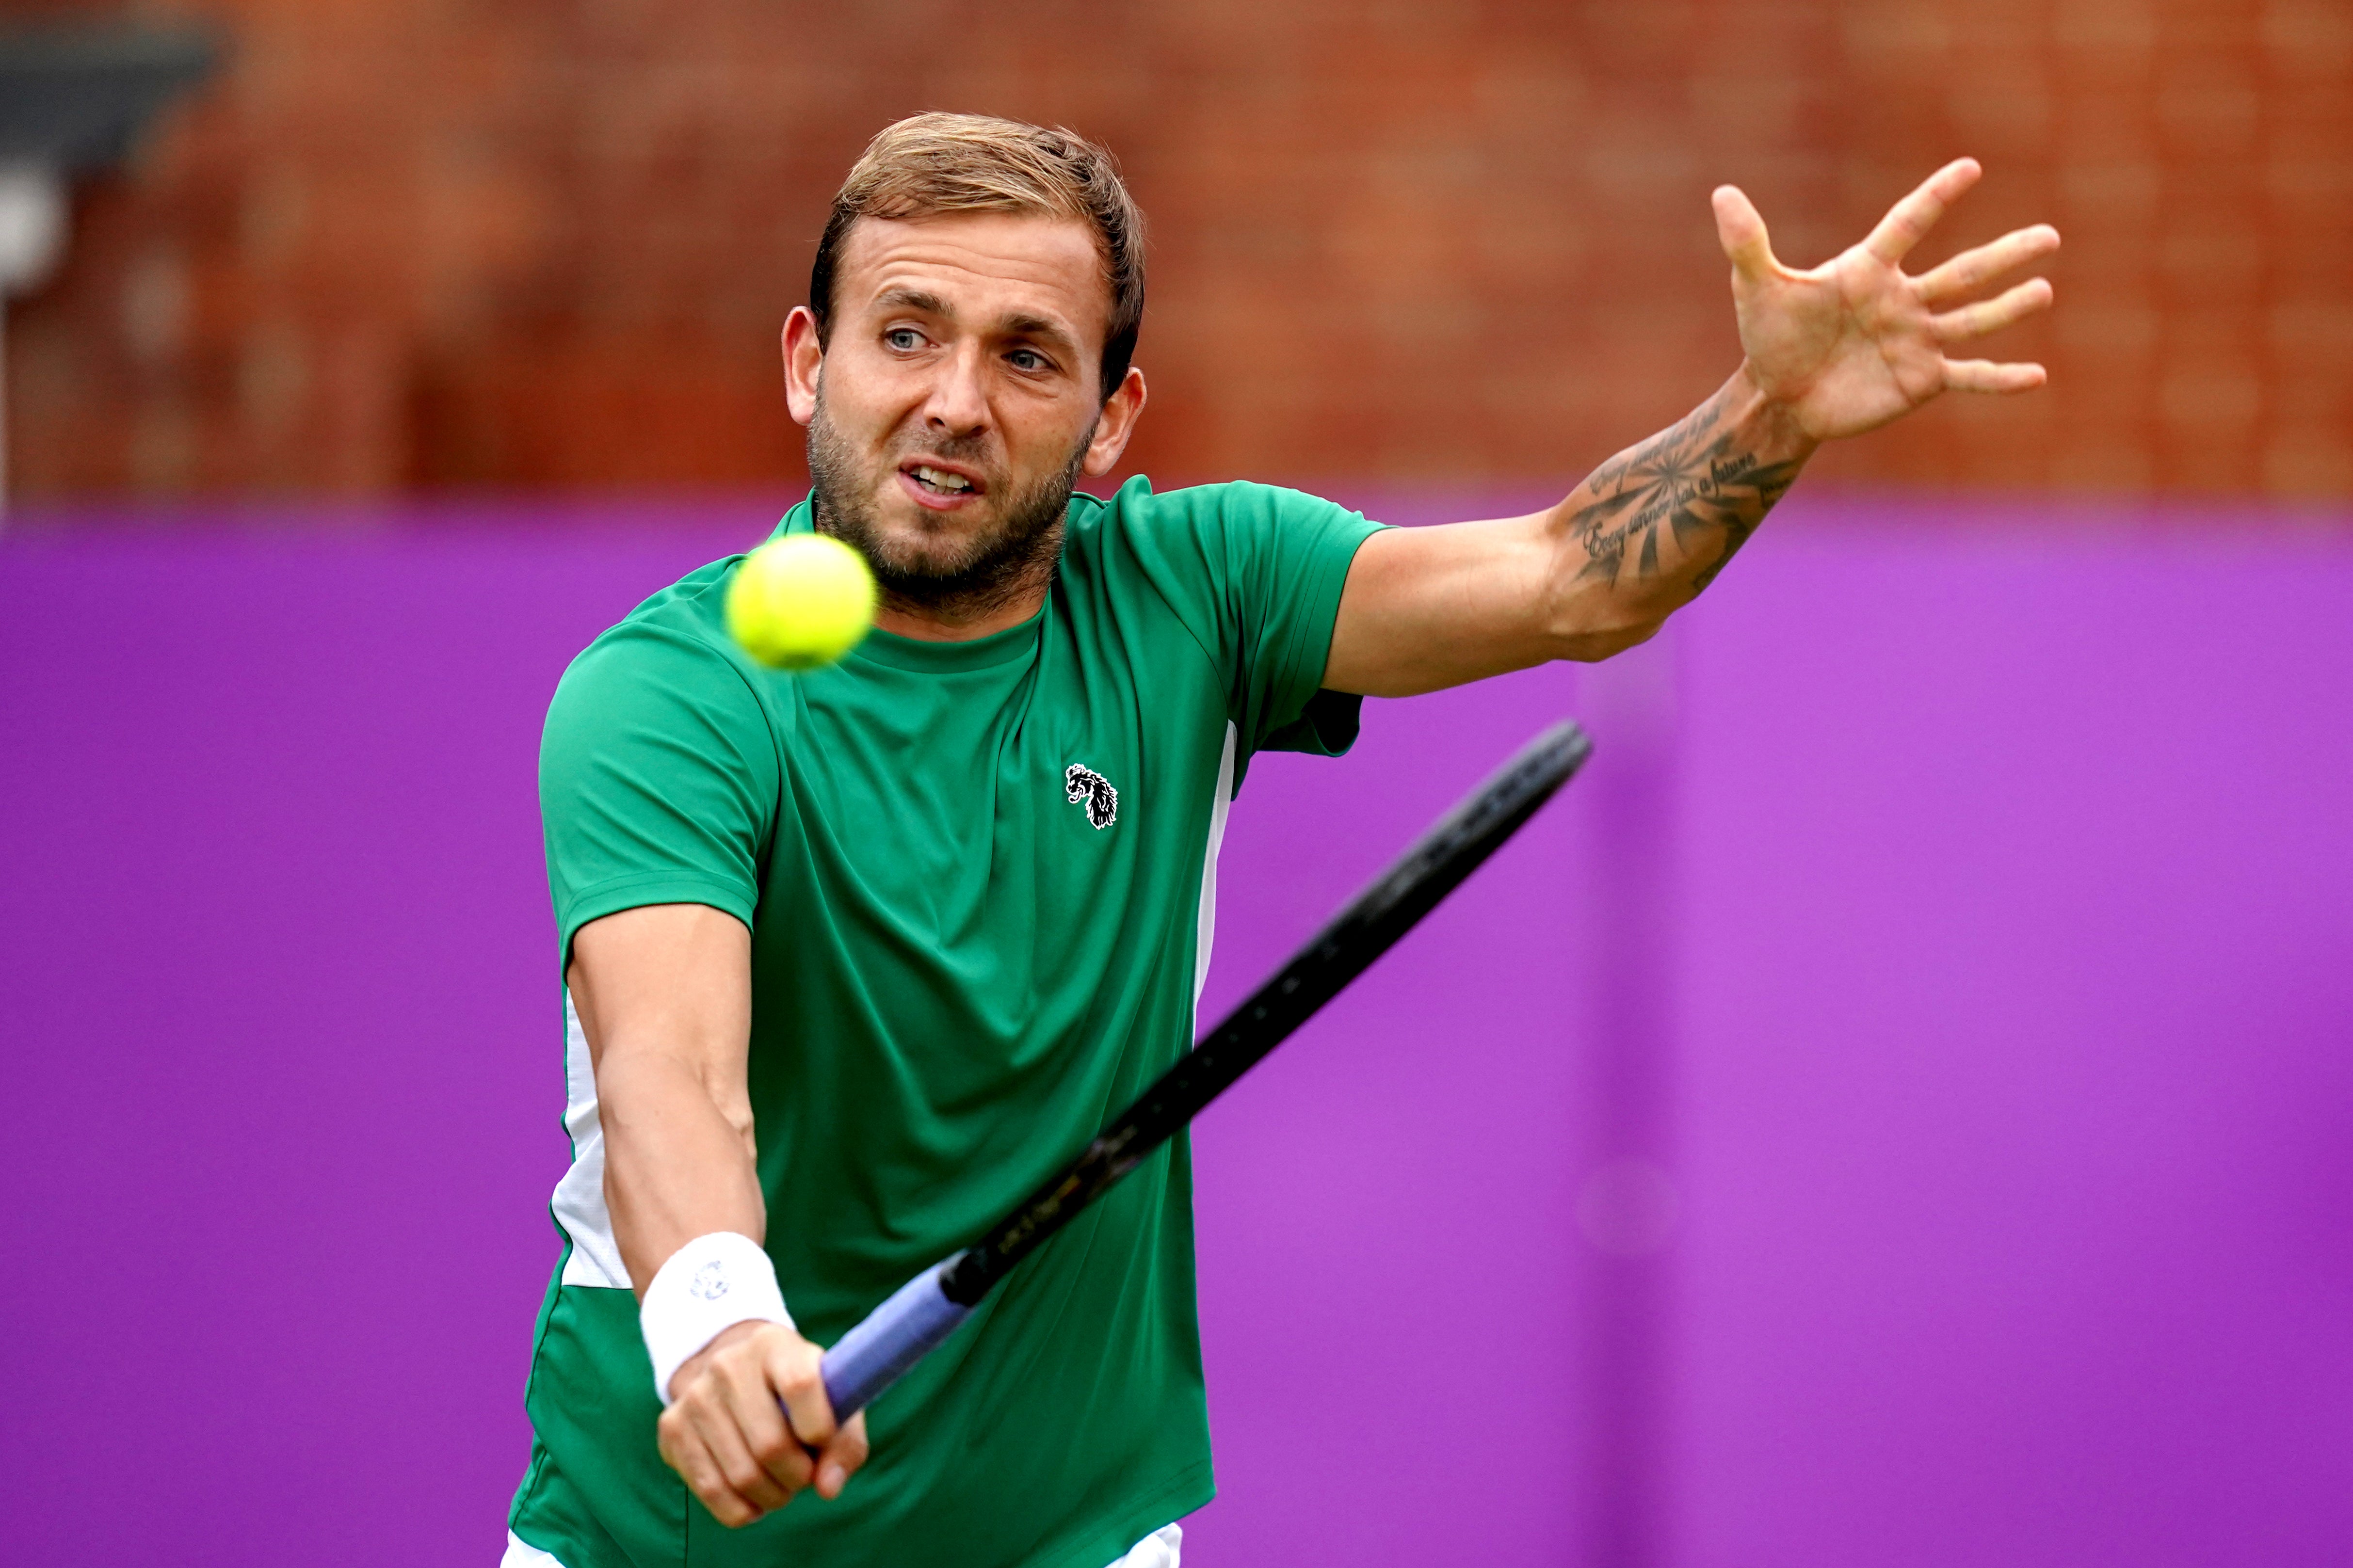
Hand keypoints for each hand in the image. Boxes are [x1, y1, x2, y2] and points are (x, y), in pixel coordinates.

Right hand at [656, 1320, 869, 1527]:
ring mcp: (695, 1397)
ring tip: (781, 1485)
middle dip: (798, 1476)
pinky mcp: (672, 1429)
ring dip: (773, 1496)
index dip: (820, 1427)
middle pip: (771, 1445)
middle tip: (803, 1475)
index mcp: (775, 1346)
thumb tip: (828, 1487)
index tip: (823, 1441)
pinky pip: (711, 1491)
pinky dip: (742, 1509)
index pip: (801, 1385)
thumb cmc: (795, 1393)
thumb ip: (844, 1442)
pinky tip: (754, 1498)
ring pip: (742, 1476)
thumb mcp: (831, 1399)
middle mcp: (729, 1365)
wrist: (731, 1370)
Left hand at [1712, 158, 2058, 441]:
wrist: (1778, 396)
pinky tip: (2038, 376)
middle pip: (1962, 273)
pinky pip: (1969, 377)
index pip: (1908, 225)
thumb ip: (1747, 244)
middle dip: (2004, 255)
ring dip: (2010, 307)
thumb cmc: (1770, 338)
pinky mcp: (1921, 380)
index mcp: (1869, 270)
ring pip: (1973, 319)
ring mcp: (1917, 340)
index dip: (1936, 198)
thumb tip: (1721, 193)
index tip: (1970, 168)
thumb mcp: (1757, 290)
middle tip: (2049, 236)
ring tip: (2045, 290)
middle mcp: (1903, 300)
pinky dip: (2001, 379)